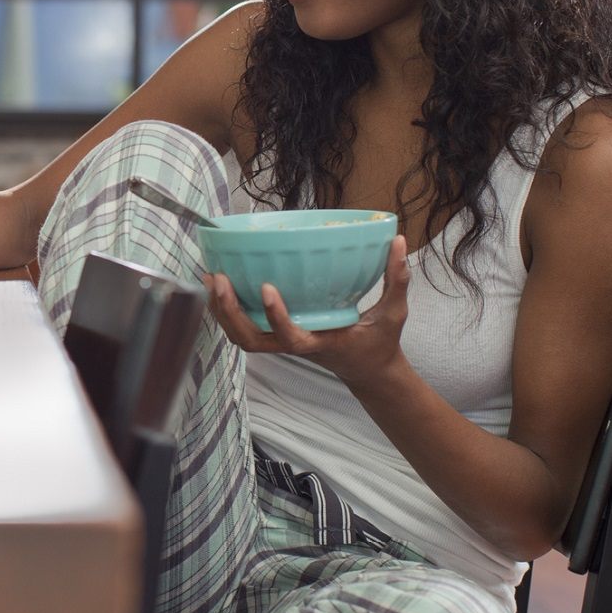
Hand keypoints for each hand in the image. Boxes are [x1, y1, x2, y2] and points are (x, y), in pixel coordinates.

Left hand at [202, 236, 410, 385]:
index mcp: (322, 343)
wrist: (368, 371)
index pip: (293, 339)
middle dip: (231, 313)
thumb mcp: (394, 312)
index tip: (269, 287)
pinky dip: (228, 310)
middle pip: (251, 341)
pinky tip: (219, 284)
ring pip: (242, 337)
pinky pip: (245, 328)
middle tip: (220, 279)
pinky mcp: (277, 337)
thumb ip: (397, 279)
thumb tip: (400, 241)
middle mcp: (296, 345)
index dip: (278, 317)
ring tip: (211, 277)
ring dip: (222, 311)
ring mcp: (283, 344)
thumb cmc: (380, 342)